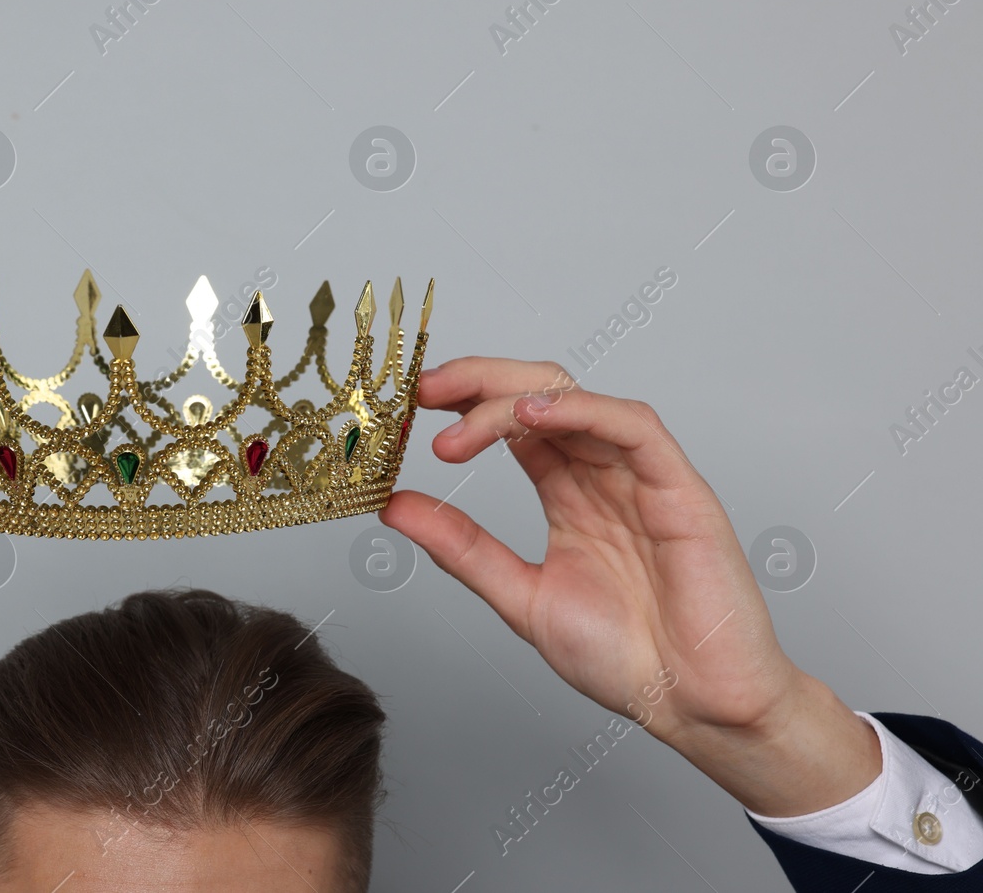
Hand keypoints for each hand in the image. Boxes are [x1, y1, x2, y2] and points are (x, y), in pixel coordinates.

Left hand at [380, 357, 878, 816]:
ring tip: (456, 416)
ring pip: (578, 400)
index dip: (463, 403)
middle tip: (422, 392)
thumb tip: (395, 507)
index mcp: (570, 495)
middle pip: (540, 396)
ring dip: (511, 398)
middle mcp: (604, 476)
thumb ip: (462, 548)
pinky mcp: (681, 491)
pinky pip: (633, 427)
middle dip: (477, 382)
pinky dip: (581, 409)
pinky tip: (531, 414)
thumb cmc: (629, 658)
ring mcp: (643, 479)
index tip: (409, 405)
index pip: (513, 424)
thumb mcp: (521, 596)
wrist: (694, 708)